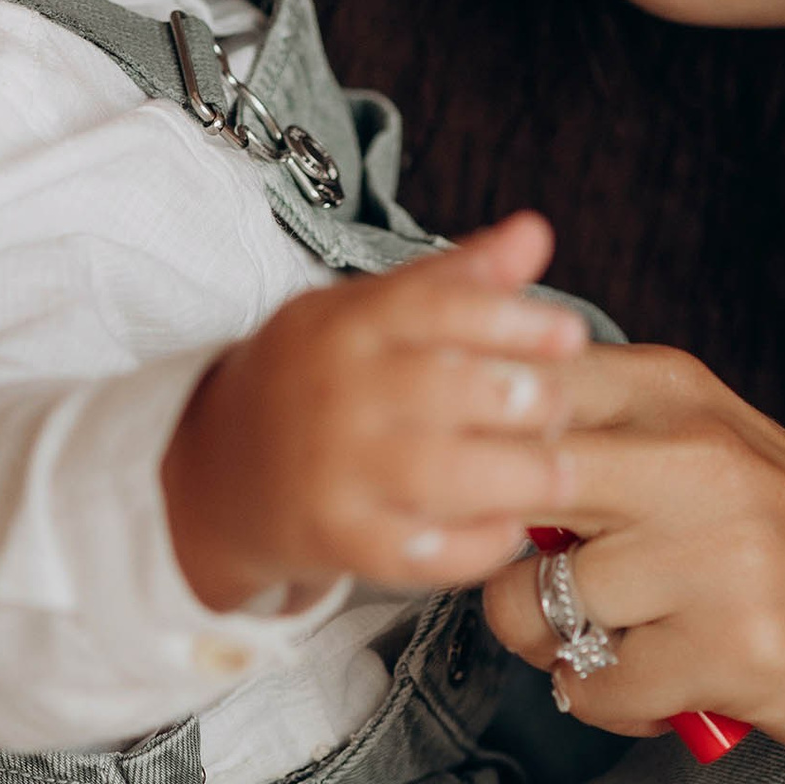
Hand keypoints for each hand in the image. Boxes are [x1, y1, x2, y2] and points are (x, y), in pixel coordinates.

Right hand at [162, 212, 588, 609]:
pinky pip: (420, 552)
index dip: (513, 320)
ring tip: (562, 471)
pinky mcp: (337, 541)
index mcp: (344, 326)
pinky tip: (511, 528)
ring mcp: (331, 473)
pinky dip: (477, 544)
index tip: (569, 335)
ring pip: (440, 475)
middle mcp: (334, 395)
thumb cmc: (310, 382)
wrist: (215, 473)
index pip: (435, 309)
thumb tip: (534, 232)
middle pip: (446, 391)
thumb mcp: (366, 312)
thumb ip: (453, 278)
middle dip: (525, 399)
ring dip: (518, 476)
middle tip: (561, 407)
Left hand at [482, 342, 784, 774]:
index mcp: (672, 392)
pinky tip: (667, 689)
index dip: (462, 459)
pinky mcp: (737, 645)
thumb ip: (599, 441)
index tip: (479, 505)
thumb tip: (457, 460)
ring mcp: (716, 551)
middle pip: (496, 496)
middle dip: (486, 558)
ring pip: (534, 606)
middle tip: (539, 590)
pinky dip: (612, 707)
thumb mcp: (713, 450)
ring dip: (556, 650)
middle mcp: (691, 455)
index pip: (505, 394)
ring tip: (622, 648)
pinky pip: (594, 690)